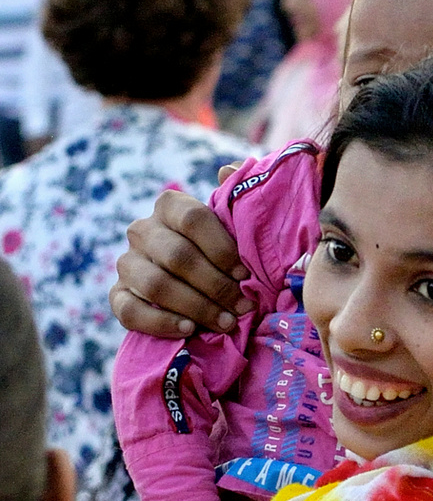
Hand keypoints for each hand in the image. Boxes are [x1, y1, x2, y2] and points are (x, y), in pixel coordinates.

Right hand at [109, 189, 251, 338]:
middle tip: (243, 306)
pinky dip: (162, 323)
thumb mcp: (232, 226)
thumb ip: (234, 198)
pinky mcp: (118, 295)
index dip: (222, 248)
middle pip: (178, 257)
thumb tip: (229, 170)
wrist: (196, 289)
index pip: (193, 218)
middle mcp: (143, 231)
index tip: (246, 274)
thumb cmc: (221, 255)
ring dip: (197, 308)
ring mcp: (127, 263)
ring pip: (157, 285)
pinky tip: (188, 329)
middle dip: (216, 286)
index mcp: (170, 206)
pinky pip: (131, 311)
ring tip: (226, 323)